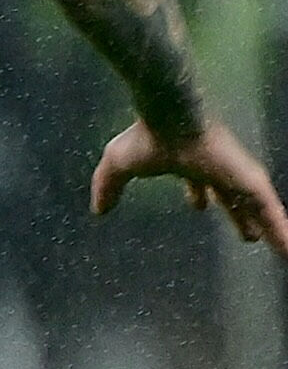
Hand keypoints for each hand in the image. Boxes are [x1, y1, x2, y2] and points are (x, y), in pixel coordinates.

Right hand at [91, 114, 287, 252]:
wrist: (171, 116)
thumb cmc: (146, 137)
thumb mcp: (118, 166)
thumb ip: (107, 187)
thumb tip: (98, 210)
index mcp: (191, 164)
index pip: (199, 181)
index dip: (198, 194)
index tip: (198, 206)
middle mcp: (219, 170)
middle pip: (233, 199)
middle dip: (239, 217)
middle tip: (247, 236)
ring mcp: (239, 177)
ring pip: (259, 211)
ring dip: (270, 232)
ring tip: (283, 253)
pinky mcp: (253, 183)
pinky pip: (273, 216)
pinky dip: (282, 235)